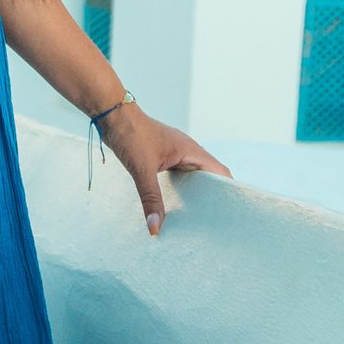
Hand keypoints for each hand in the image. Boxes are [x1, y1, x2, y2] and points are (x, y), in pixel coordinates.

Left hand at [102, 107, 231, 234]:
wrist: (113, 116)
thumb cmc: (131, 135)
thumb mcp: (142, 170)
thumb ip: (150, 199)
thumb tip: (155, 228)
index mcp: (191, 150)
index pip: (220, 172)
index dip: (228, 190)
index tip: (229, 212)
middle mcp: (188, 151)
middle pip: (208, 176)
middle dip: (211, 196)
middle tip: (211, 222)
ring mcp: (175, 152)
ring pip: (192, 175)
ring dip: (193, 193)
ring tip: (194, 217)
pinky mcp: (163, 155)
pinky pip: (177, 174)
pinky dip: (178, 188)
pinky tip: (172, 203)